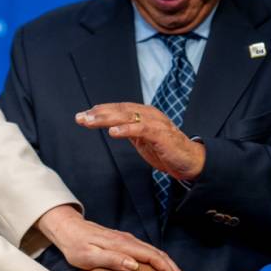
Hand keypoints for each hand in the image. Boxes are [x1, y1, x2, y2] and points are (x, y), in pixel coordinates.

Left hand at [37, 205, 192, 270]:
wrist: (69, 230)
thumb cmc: (76, 245)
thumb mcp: (89, 256)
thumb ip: (111, 259)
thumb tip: (134, 265)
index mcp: (123, 245)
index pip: (152, 257)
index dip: (168, 270)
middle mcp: (130, 242)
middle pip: (159, 256)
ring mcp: (130, 243)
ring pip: (156, 256)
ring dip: (170, 269)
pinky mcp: (127, 246)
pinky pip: (148, 256)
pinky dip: (160, 266)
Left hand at [76, 104, 205, 180]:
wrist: (190, 161)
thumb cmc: (166, 150)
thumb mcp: (143, 139)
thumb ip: (129, 130)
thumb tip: (111, 126)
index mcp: (143, 114)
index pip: (118, 109)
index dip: (100, 111)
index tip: (82, 115)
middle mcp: (148, 114)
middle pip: (119, 110)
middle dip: (98, 113)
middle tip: (81, 117)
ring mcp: (155, 123)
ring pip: (127, 116)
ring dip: (107, 118)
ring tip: (90, 121)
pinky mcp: (161, 134)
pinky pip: (141, 129)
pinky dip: (126, 128)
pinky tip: (113, 131)